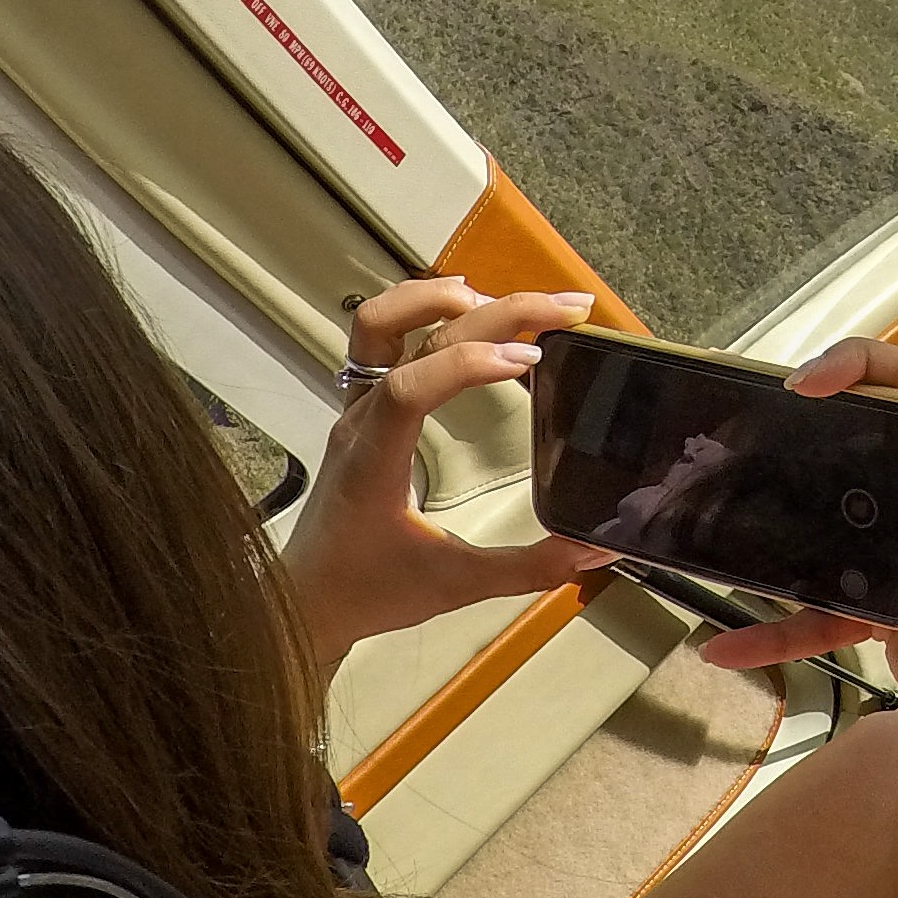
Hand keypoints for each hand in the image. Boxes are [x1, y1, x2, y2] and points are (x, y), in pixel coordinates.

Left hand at [283, 278, 608, 682]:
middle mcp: (360, 420)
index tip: (530, 360)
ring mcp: (358, 407)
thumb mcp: (455, 584)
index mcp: (372, 460)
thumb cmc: (367, 590)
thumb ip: (528, 567)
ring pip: (379, 320)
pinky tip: (473, 316)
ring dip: (443, 297)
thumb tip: (592, 552)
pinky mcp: (365, 407)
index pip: (408, 386)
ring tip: (508, 299)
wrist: (306, 599)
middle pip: (414, 336)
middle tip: (563, 309)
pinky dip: (430, 313)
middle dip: (495, 311)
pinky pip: (385, 337)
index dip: (469, 364)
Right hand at [698, 341, 897, 805]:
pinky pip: (818, 611)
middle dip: (814, 434)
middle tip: (756, 429)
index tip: (810, 380)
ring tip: (726, 520)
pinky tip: (727, 648)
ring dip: (782, 532)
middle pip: (870, 451)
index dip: (871, 370)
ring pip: (833, 529)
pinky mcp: (884, 615)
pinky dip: (775, 630)